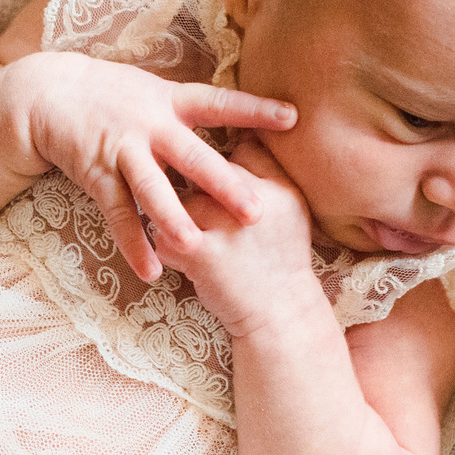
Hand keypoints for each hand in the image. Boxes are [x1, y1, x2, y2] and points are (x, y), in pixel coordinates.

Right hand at [2, 51, 293, 279]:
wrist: (51, 95)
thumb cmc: (114, 96)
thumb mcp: (156, 92)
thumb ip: (194, 113)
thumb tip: (241, 129)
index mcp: (172, 102)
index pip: (220, 103)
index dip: (255, 110)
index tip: (292, 118)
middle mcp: (151, 125)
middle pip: (192, 156)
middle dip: (224, 185)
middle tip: (255, 211)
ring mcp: (123, 151)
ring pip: (152, 189)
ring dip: (173, 218)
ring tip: (196, 244)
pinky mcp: (97, 174)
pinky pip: (119, 215)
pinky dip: (134, 244)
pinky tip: (151, 270)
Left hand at [163, 137, 324, 338]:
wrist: (281, 315)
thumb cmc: (279, 263)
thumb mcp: (291, 211)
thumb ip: (268, 174)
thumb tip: (243, 139)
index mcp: (276, 187)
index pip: (240, 149)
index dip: (219, 165)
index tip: (211, 176)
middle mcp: (251, 200)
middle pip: (203, 168)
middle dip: (192, 183)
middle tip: (188, 199)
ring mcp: (225, 226)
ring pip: (177, 200)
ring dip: (174, 220)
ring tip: (191, 241)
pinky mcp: (202, 253)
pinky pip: (163, 235)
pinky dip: (166, 250)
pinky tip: (182, 263)